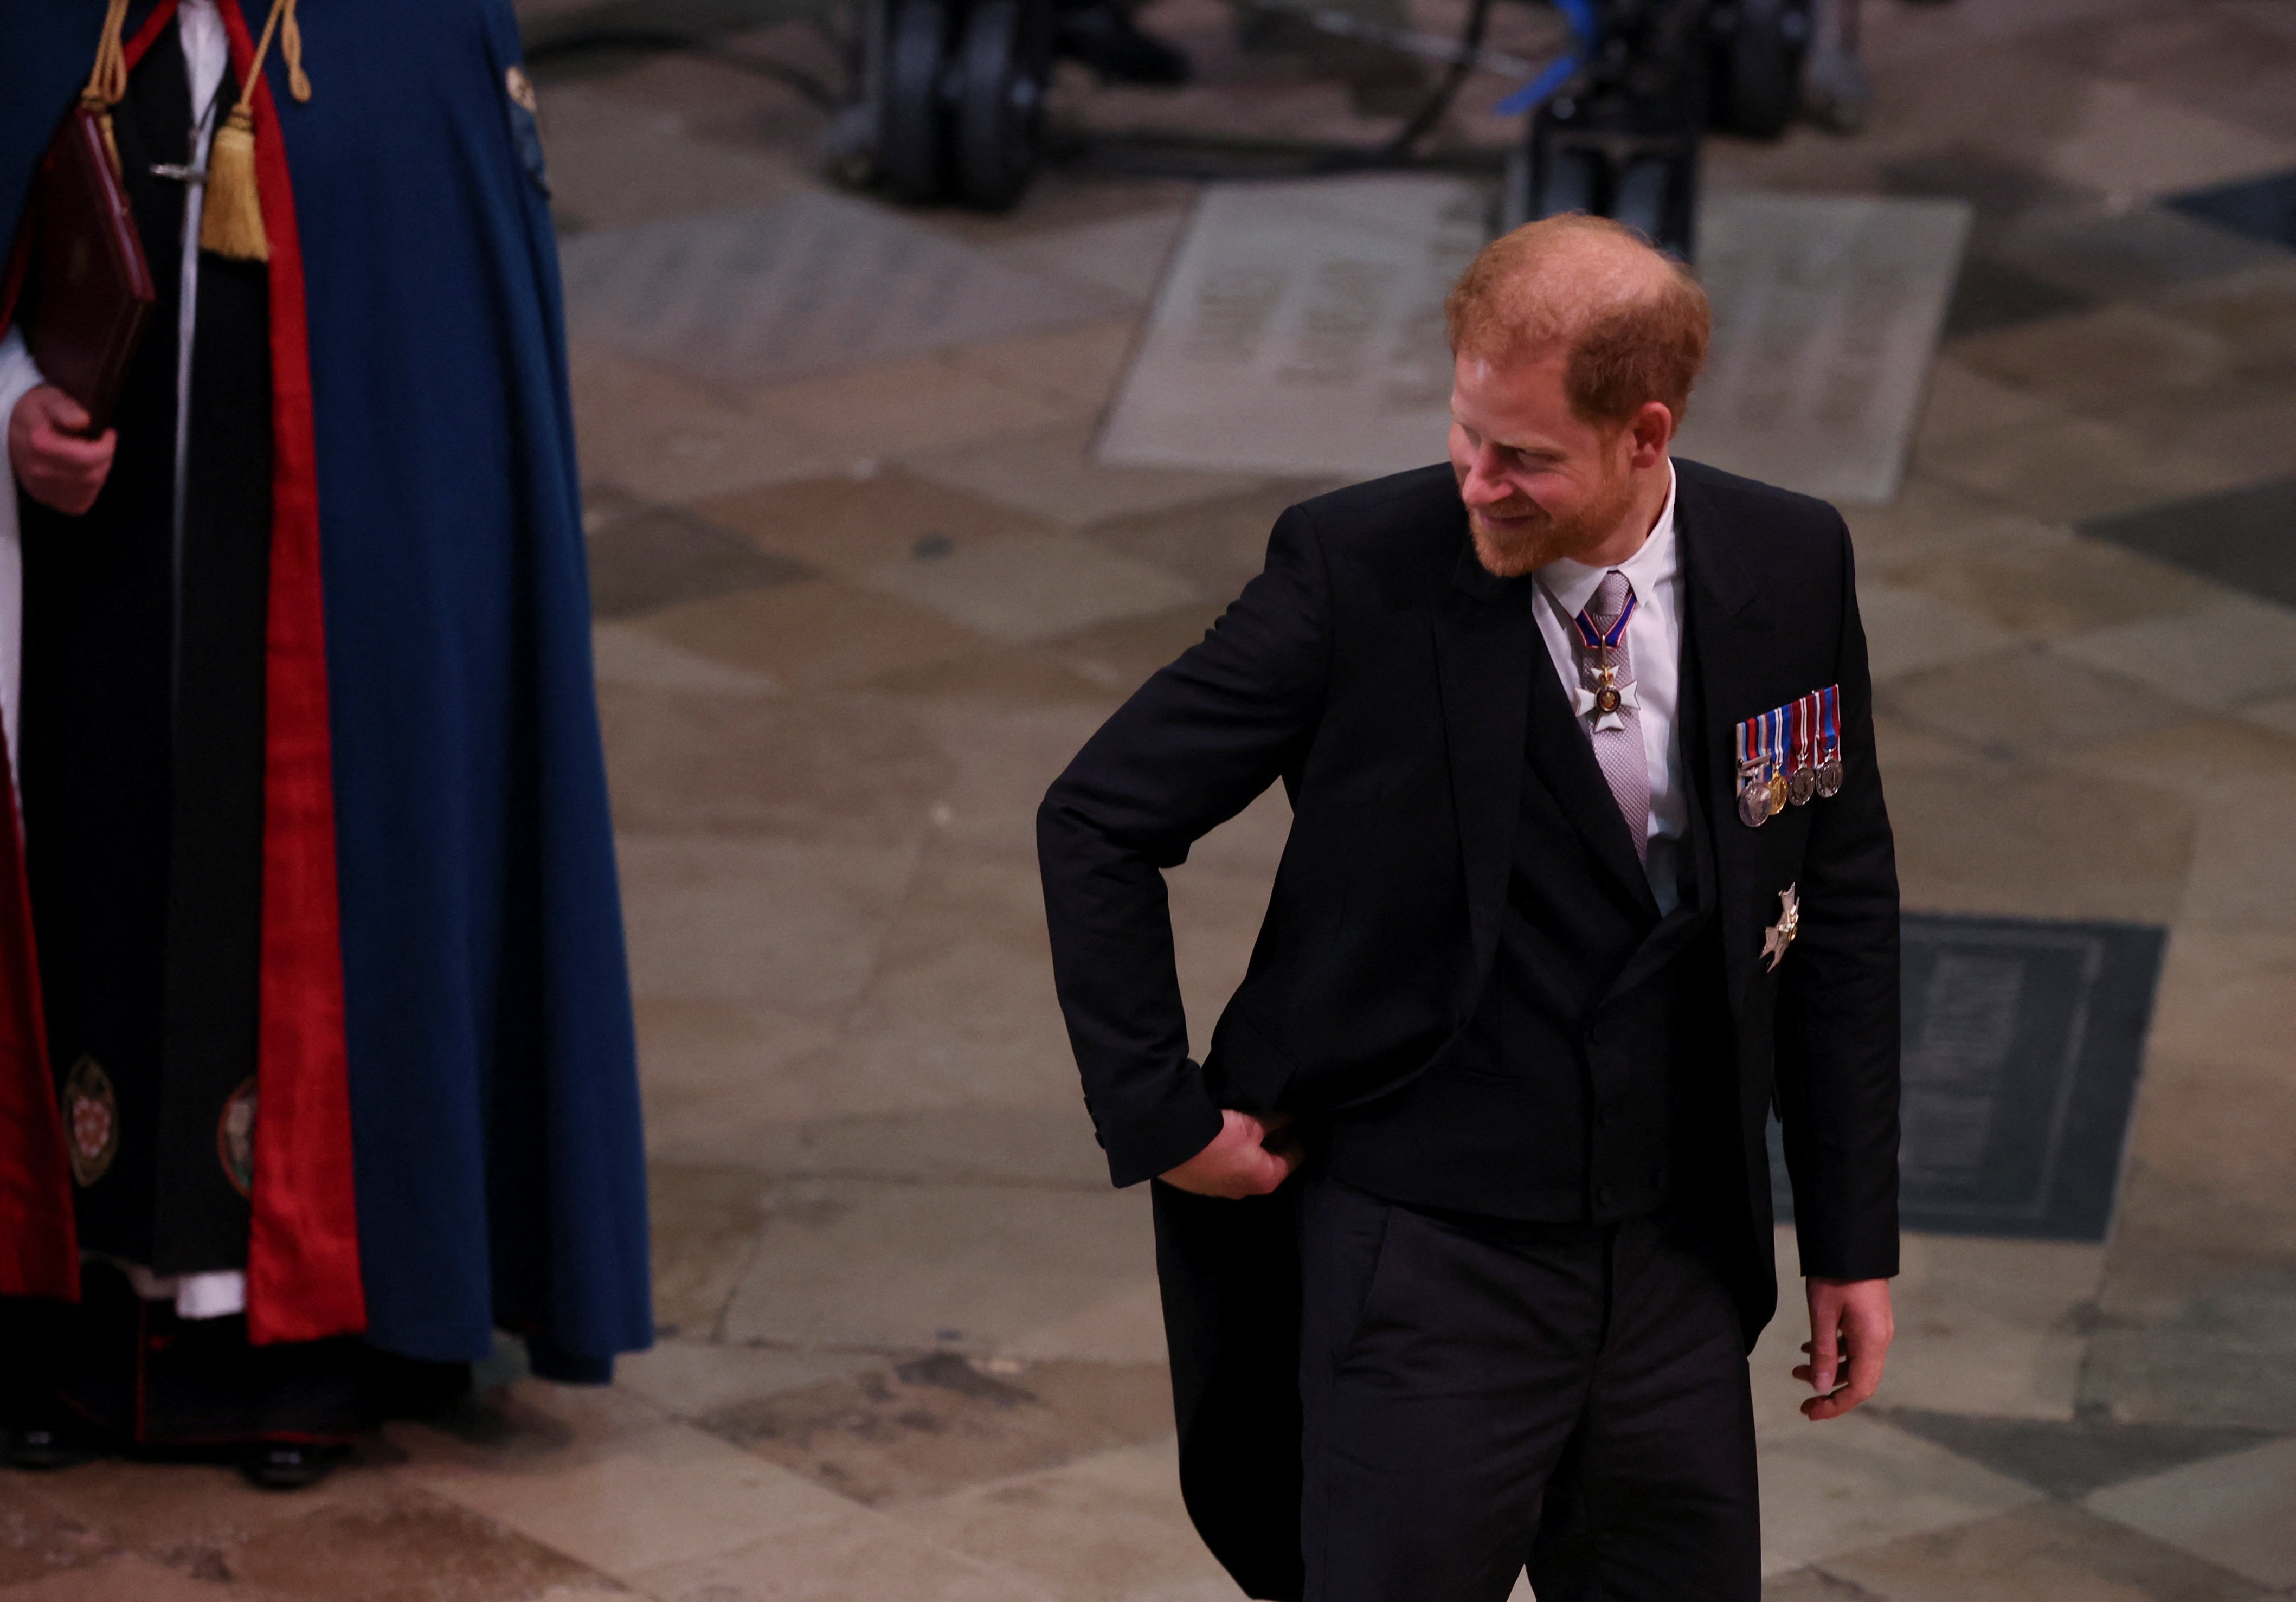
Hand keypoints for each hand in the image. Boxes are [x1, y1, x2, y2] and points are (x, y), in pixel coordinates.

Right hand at [8, 385, 115, 514]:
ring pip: (88, 491)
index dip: (106, 447)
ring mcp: (40, 488)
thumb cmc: (36, 411)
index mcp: (39, 445)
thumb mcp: (49, 398)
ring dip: (100, 474)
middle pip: (91, 476)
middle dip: (106, 460)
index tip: (108, 434)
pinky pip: (78, 505)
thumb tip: (83, 421)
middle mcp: (38, 471)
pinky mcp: (44, 498)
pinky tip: (85, 474)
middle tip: (103, 445)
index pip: (87, 458)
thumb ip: (65, 408)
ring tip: (94, 457)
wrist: (12, 427)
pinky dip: (89, 491)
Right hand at [1159, 1108, 1300, 1198]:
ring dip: (1252, 1151)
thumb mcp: (1252, 1123)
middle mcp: (1248, 1191)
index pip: (1295, 1156)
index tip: (1290, 1118)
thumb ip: (1276, 1120)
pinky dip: (1232, 1157)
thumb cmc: (1220, 1136)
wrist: (1171, 1145)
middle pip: (1271, 1165)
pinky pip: (1227, 1171)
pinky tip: (1224, 1140)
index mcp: (1267, 1179)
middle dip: (1273, 1142)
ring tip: (1246, 1127)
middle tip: (1270, 1119)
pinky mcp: (1204, 1187)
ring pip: (1248, 1169)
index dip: (1296, 1135)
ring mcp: (1224, 1192)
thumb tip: (1291, 1116)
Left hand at [1796, 1276, 1892, 1419]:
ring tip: (1795, 1370)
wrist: (1851, 1241)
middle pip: (1859, 1379)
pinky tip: (1808, 1348)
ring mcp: (1876, 1328)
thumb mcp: (1823, 1315)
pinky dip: (1832, 1352)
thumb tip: (1822, 1388)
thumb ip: (1823, 1353)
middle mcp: (1880, 1339)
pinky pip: (1853, 1345)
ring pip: (1854, 1362)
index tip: (1811, 1412)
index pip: (1859, 1388)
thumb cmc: (1836, 1275)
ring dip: (1828, 1370)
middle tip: (1803, 1401)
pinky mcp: (1869, 1318)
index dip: (1836, 1405)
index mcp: (1873, 1342)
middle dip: (1830, 1392)